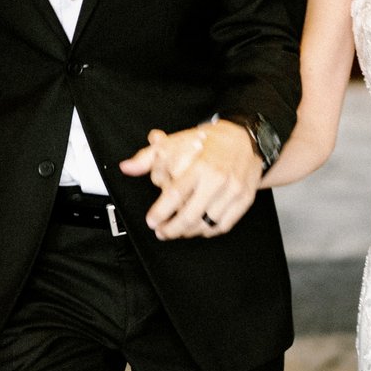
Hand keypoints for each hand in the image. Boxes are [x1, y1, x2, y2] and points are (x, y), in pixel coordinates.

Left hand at [117, 120, 260, 239]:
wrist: (244, 139)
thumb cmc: (208, 142)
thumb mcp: (175, 143)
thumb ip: (148, 157)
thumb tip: (126, 167)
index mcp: (199, 165)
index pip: (175, 195)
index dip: (160, 212)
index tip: (152, 221)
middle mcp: (218, 179)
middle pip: (190, 215)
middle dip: (172, 228)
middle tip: (162, 231)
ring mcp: (233, 191)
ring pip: (206, 224)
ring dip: (188, 232)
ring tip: (177, 230)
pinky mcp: (244, 199)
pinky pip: (223, 225)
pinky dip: (208, 231)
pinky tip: (197, 228)